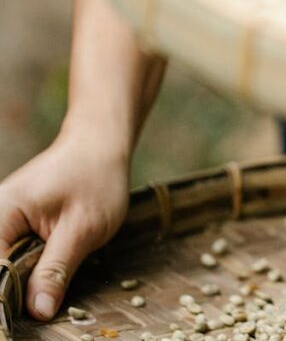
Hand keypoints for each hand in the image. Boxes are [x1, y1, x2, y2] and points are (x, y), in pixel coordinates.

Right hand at [0, 130, 129, 319]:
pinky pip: (13, 254)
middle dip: (17, 290)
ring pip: (5, 265)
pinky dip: (28, 267)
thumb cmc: (96, 179)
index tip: (26, 314)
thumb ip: (56, 270)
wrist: (100, 146)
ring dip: (24, 279)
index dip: (8, 298)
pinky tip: (47, 271)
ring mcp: (1, 221)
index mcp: (0, 215)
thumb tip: (38, 311)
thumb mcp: (82, 230)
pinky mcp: (13, 224)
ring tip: (50, 280)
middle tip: (45, 301)